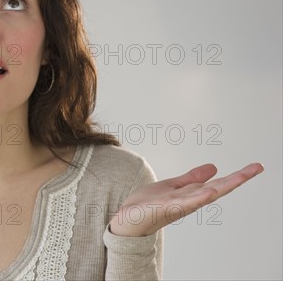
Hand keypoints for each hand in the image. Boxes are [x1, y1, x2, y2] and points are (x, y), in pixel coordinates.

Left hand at [109, 162, 263, 236]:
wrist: (128, 220)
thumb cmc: (149, 205)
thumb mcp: (173, 186)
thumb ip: (191, 179)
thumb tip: (214, 168)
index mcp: (192, 195)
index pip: (218, 184)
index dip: (237, 176)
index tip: (256, 166)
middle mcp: (189, 201)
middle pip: (217, 189)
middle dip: (237, 179)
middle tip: (258, 167)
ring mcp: (178, 205)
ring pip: (204, 195)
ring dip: (222, 186)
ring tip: (240, 177)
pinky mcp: (164, 206)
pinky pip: (183, 202)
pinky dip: (197, 197)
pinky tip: (209, 191)